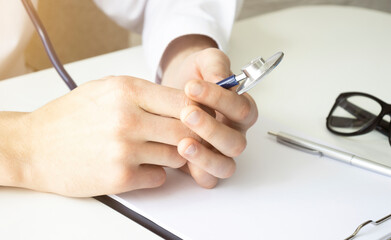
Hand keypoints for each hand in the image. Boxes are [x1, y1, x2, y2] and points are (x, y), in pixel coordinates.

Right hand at [9, 76, 194, 196]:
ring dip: (174, 156)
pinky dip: (156, 173)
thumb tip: (182, 102)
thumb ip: (144, 94)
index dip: (197, 110)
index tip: (197, 117)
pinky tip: (141, 166)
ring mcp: (125, 150)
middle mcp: (128, 119)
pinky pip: (160, 177)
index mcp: (127, 91)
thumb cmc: (69, 117)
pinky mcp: (120, 177)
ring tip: (156, 150)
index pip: (185, 101)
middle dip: (191, 136)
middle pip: (187, 130)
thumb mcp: (106, 89)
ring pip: (178, 155)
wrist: (34, 147)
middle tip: (186, 138)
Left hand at [161, 37, 257, 187]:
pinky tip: (177, 155)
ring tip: (182, 143)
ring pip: (225, 166)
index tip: (192, 86)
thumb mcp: (205, 62)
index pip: (242, 109)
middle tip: (187, 113)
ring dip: (205, 156)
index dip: (220, 99)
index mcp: (241, 110)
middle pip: (235, 143)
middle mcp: (234, 134)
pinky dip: (196, 170)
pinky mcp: (202, 165)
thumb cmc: (195, 76)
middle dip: (211, 129)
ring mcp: (219, 152)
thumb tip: (222, 79)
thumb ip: (215, 65)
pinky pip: (208, 178)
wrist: (175, 86)